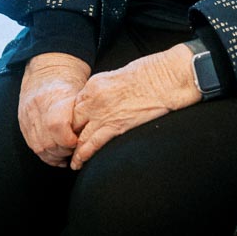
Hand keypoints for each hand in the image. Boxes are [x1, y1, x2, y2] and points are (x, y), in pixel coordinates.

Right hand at [18, 54, 90, 166]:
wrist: (47, 70)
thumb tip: (92, 135)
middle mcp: (38, 107)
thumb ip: (84, 112)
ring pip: (40, 147)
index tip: (80, 142)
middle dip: (65, 150)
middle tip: (77, 150)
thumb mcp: (81, 91)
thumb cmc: (70, 81)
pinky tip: (58, 155)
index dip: (69, 140)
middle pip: (49, 141)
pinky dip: (46, 155)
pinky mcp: (23, 123)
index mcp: (54, 96)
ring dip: (56, 155)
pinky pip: (33, 146)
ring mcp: (28, 116)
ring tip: (68, 154)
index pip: (57, 126)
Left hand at [69, 44, 198, 169]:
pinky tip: (79, 163)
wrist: (168, 77)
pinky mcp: (115, 126)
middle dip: (69, 134)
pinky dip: (83, 156)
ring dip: (73, 150)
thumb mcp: (120, 74)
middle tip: (68, 145)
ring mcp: (102, 113)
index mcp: (94, 84)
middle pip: (71, 121)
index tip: (74, 127)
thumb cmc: (152, 72)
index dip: (72, 119)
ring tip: (71, 160)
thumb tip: (106, 101)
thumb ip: (108, 89)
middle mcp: (93, 99)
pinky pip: (92, 144)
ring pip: (78, 136)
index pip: (74, 105)